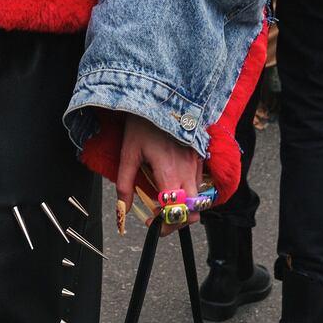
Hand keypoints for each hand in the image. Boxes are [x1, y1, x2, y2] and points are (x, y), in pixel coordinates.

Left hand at [115, 114, 202, 230]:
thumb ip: (125, 185)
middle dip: (177, 220)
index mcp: (169, 171)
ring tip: (164, 203)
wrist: (161, 98)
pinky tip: (172, 186)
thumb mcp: (128, 154)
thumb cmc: (142, 124)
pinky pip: (199, 184)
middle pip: (193, 210)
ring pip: (198, 199)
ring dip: (183, 207)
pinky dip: (188, 193)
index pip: (175, 210)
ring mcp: (197, 163)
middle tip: (160, 219)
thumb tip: (123, 210)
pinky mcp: (199, 158)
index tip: (153, 224)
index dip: (165, 223)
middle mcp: (188, 170)